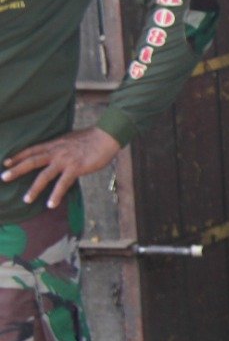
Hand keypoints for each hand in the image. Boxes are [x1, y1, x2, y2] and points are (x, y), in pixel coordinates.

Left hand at [2, 127, 120, 208]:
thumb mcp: (71, 139)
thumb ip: (62, 146)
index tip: (6, 162)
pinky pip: (63, 184)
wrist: (106, 136)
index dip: (18, 156)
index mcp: (55, 144)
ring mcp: (65, 160)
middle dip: (17, 170)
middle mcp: (56, 152)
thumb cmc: (92, 138)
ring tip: (26, 200)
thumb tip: (58, 152)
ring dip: (34, 188)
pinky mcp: (76, 168)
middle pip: (32, 161)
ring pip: (44, 175)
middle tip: (4, 177)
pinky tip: (51, 205)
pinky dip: (56, 195)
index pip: (32, 150)